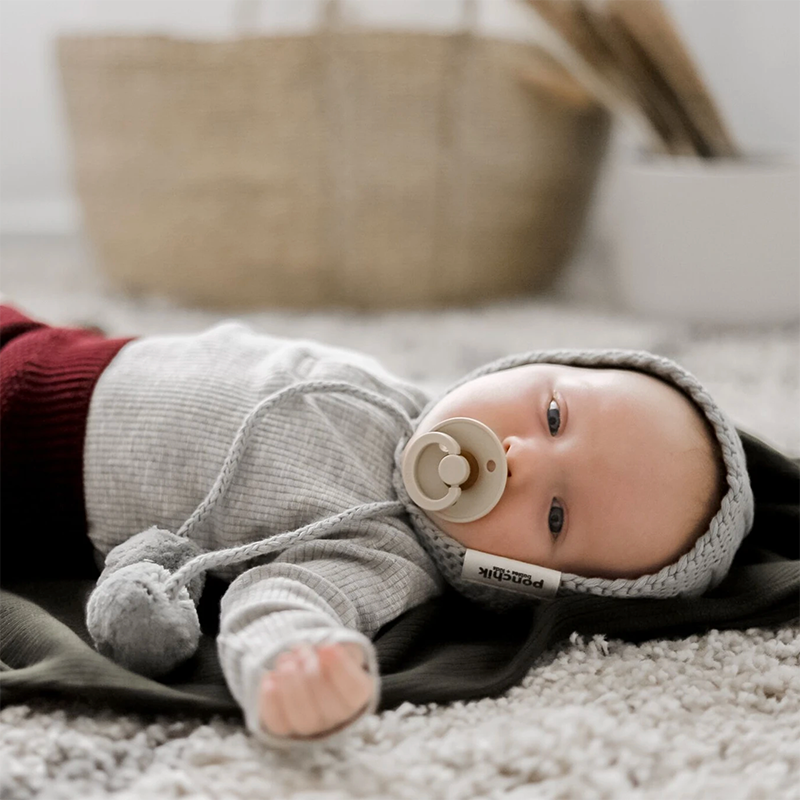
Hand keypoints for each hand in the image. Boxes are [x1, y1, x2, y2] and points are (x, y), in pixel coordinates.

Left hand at [258, 642, 374, 739]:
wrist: (307, 672)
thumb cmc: (326, 658)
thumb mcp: (339, 648)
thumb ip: (338, 649)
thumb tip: (326, 651)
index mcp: (357, 697)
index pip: (354, 691)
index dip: (340, 669)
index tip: (327, 647)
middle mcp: (336, 719)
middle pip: (328, 707)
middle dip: (311, 674)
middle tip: (301, 650)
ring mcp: (310, 728)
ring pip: (303, 718)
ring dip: (291, 686)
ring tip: (286, 660)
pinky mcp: (284, 729)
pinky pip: (277, 722)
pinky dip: (270, 700)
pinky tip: (269, 677)